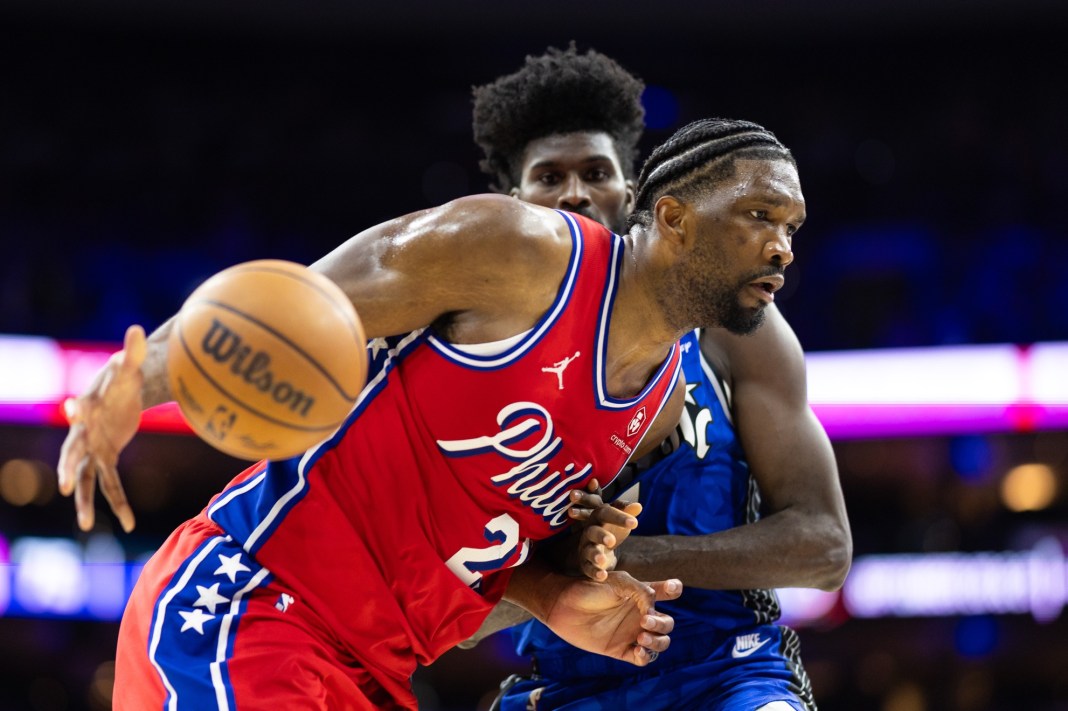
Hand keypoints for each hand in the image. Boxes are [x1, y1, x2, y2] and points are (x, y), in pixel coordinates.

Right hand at [57, 325, 146, 531]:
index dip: (76, 410)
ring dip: (85, 501)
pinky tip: (128, 524)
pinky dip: (118, 503)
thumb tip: (136, 329)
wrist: (119, 392)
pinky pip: (108, 484)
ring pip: (86, 478)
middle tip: (65, 485)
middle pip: (73, 452)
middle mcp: (83, 432)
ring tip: (86, 524)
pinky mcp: (104, 458)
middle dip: (69, 469)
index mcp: (88, 408)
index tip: (72, 409)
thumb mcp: (130, 367)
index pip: (80, 410)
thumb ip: (132, 351)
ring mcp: (91, 449)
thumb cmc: (122, 378)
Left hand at [543, 570, 681, 665]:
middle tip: (645, 621)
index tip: (673, 588)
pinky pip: (643, 659)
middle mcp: (639, 615)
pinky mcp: (621, 650)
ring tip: (641, 636)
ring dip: (658, 641)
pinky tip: (638, 650)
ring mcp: (632, 633)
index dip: (673, 589)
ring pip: (660, 643)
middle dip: (662, 624)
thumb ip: (641, 592)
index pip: (666, 591)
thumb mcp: (618, 582)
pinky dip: (646, 657)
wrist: (563, 605)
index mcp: (641, 595)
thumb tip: (654, 611)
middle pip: (667, 623)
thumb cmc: (589, 588)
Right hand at [567, 483, 641, 580]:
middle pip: (592, 531)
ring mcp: (586, 548)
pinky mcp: (585, 563)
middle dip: (601, 535)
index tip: (635, 523)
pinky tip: (603, 576)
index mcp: (597, 517)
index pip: (606, 513)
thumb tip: (638, 506)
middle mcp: (589, 531)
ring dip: (595, 555)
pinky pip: (588, 568)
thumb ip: (627, 511)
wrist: (597, 544)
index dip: (619, 517)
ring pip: (588, 551)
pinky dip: (595, 572)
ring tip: (602, 560)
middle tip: (611, 541)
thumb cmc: (610, 527)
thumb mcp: (619, 518)